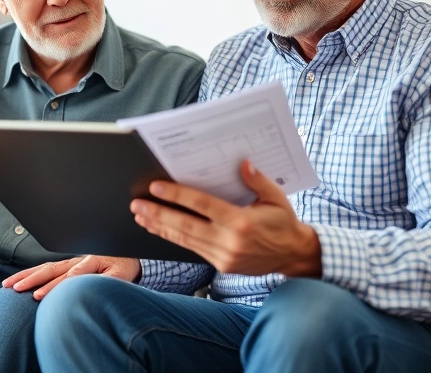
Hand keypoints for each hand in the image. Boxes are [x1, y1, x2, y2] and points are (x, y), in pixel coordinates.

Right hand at [1, 256, 141, 299]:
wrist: (125, 256)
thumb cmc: (122, 268)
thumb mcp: (119, 275)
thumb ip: (105, 281)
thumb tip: (87, 288)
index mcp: (90, 261)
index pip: (68, 276)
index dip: (53, 287)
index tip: (38, 296)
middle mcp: (75, 260)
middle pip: (50, 270)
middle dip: (32, 280)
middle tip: (16, 289)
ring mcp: (68, 262)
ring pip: (44, 268)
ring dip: (25, 276)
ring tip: (8, 285)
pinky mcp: (65, 265)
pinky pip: (45, 269)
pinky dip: (30, 274)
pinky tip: (17, 281)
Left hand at [130, 160, 320, 276]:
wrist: (293, 256)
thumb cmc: (284, 223)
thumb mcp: (276, 198)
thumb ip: (258, 181)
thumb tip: (243, 163)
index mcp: (241, 222)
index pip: (201, 206)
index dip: (176, 195)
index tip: (156, 187)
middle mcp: (229, 241)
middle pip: (185, 225)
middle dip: (158, 214)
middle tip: (137, 204)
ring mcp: (223, 256)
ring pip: (184, 240)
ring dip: (160, 227)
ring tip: (140, 216)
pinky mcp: (221, 265)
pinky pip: (192, 249)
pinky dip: (173, 238)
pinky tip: (159, 229)